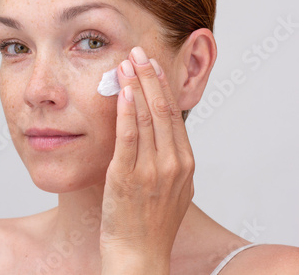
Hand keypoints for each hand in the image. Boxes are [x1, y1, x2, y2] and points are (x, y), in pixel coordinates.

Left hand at [100, 47, 194, 273]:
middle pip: (162, 109)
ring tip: (125, 63)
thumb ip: (169, 160)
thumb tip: (159, 133)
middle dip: (149, 76)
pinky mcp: (127, 177)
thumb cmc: (151, 222)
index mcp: (185, 163)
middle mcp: (173, 163)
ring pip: (146, 117)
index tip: (151, 64)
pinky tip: (120, 91)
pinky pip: (128, 137)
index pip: (174, 114)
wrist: (139, 255)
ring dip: (135, 86)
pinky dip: (124, 112)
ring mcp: (151, 170)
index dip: (161, 86)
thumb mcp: (172, 188)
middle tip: (138, 51)